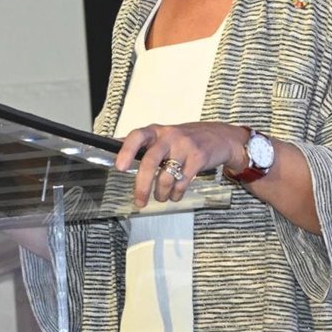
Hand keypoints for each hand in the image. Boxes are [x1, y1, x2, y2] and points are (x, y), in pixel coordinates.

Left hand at [114, 121, 247, 205]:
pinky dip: (176, 194)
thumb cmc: (184, 139)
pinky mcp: (199, 158)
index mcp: (156, 131)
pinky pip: (182, 182)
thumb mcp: (162, 135)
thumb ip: (141, 142)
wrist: (219, 136)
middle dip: (142, 185)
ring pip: (167, 176)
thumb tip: (113, 145)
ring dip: (161, 193)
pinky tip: (175, 194)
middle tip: (139, 201)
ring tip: (161, 196)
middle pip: (151, 161)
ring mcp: (185, 146)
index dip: (126, 150)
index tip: (119, 166)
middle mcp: (169, 136)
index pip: (137, 136)